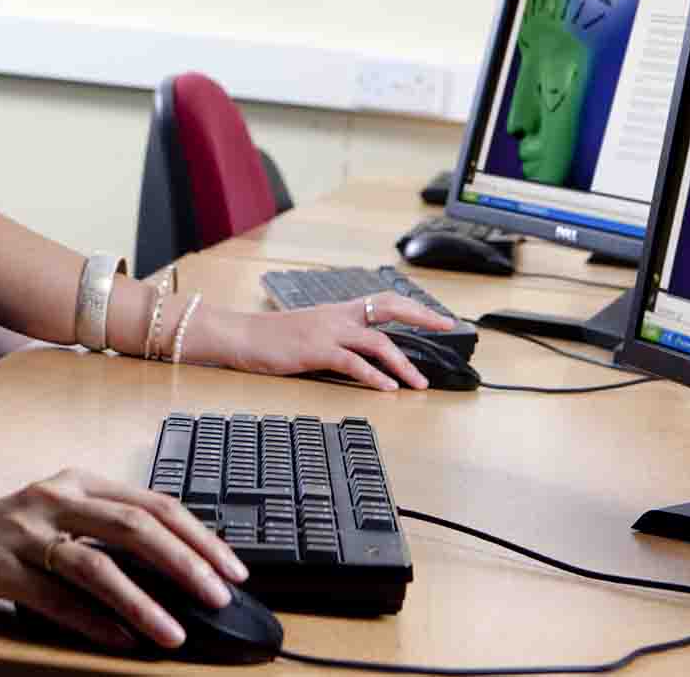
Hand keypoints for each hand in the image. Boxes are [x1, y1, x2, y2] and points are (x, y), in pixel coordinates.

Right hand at [0, 468, 248, 651]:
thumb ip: (107, 532)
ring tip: (175, 630)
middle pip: (134, 526)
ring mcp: (25, 530)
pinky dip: (92, 621)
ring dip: (143, 600)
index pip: (154, 503)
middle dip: (185, 562)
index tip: (233, 568)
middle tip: (219, 594)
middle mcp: (56, 497)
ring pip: (96, 564)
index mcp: (79, 481)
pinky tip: (121, 641)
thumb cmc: (3, 534)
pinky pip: (54, 597)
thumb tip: (177, 568)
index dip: (198, 535)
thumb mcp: (60, 519)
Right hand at [203, 292, 461, 389]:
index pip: (385, 301)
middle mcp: (339, 316)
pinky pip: (352, 363)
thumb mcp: (313, 329)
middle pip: (390, 309)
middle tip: (447, 328)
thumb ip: (338, 336)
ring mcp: (328, 332)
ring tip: (419, 383)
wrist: (242, 335)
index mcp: (340, 310)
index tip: (440, 317)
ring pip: (377, 342)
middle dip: (422, 318)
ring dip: (403, 364)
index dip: (415, 307)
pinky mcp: (316, 351)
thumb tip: (364, 350)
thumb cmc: (274, 337)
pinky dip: (373, 376)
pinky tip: (387, 388)